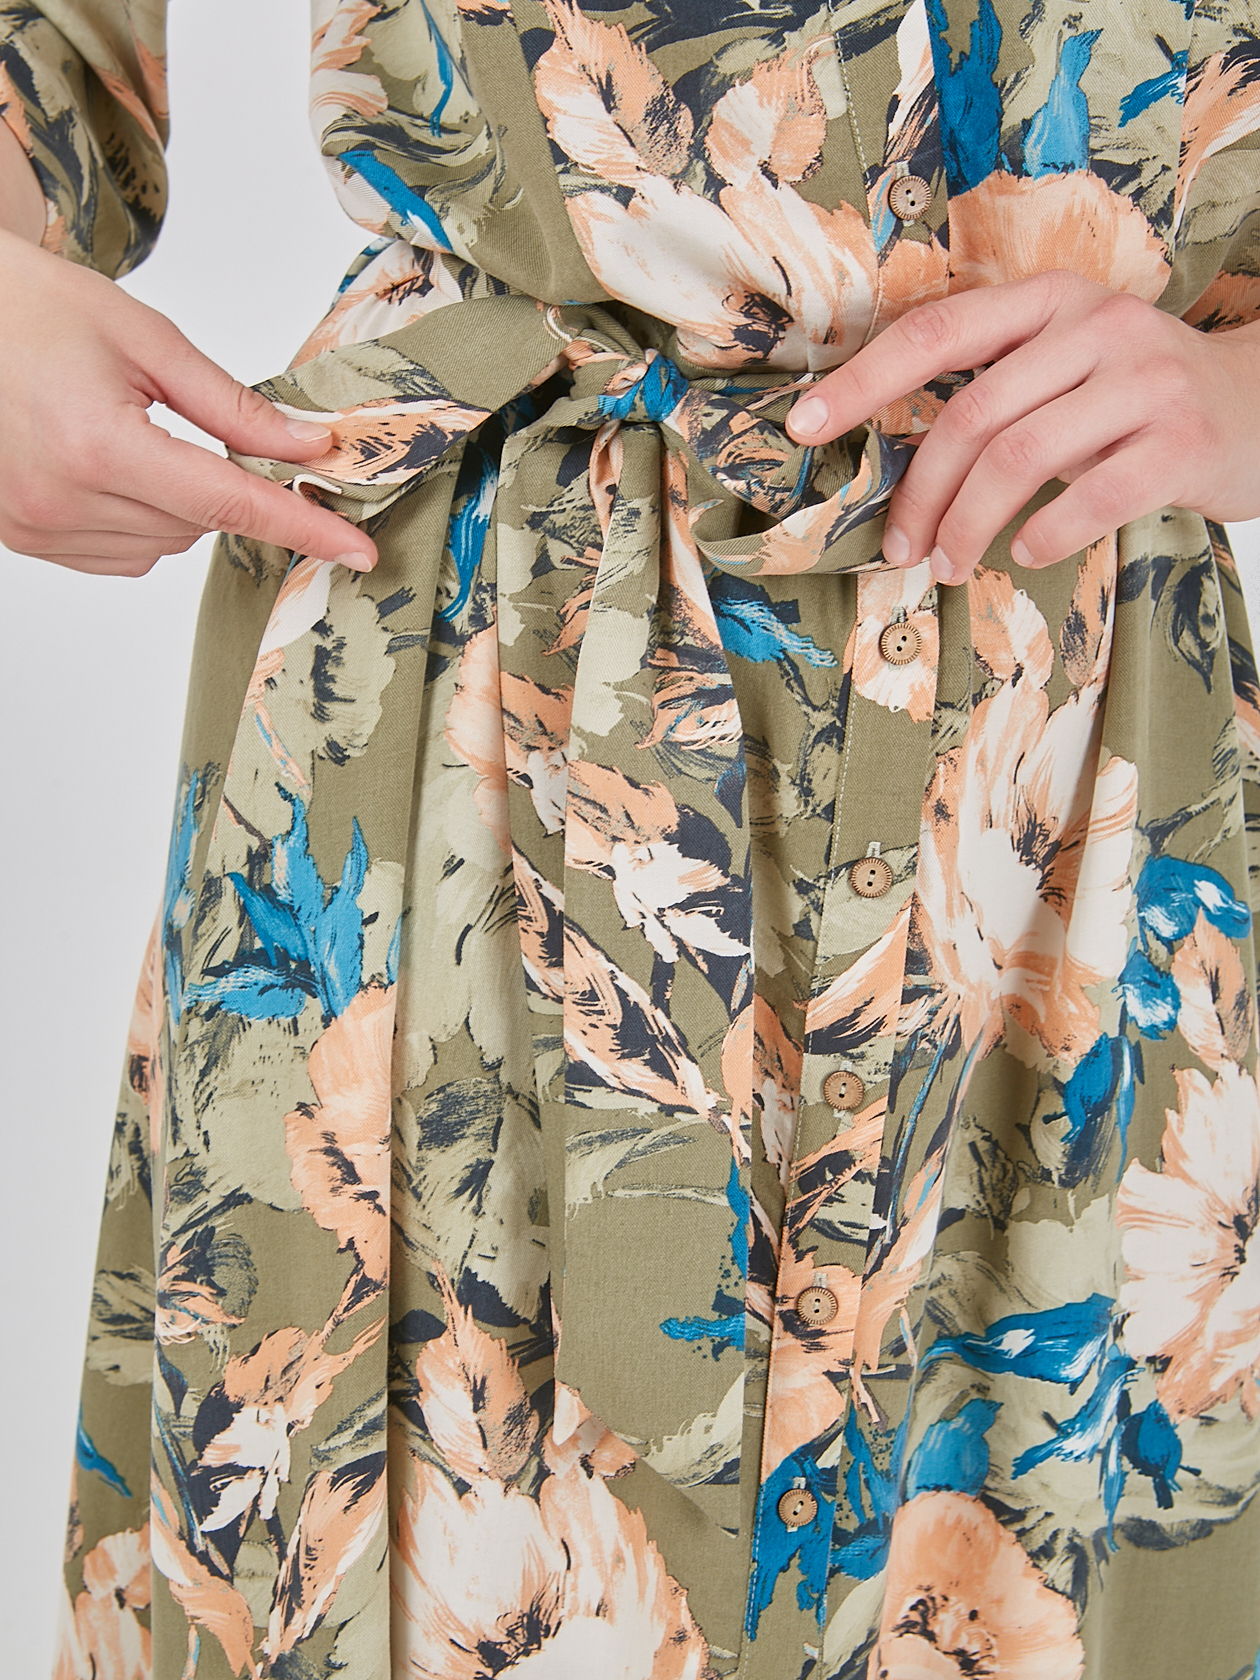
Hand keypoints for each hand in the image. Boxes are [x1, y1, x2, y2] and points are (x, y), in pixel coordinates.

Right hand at [0, 225, 376, 576]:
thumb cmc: (33, 309)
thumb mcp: (144, 340)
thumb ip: (232, 405)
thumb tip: (308, 446)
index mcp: (98, 444)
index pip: (228, 501)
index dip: (302, 526)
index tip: (357, 550)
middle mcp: (64, 499)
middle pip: (201, 522)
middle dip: (218, 480)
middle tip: (184, 421)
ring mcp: (40, 527)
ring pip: (168, 543)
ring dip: (178, 502)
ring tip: (124, 431)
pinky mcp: (26, 538)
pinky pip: (125, 554)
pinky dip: (140, 519)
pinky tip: (107, 467)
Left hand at [785, 269, 1259, 584]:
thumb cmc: (1136, 398)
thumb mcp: (1066, 367)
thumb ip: (993, 392)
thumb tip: (892, 465)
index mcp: (1049, 302)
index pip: (935, 333)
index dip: (862, 381)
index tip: (802, 427)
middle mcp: (1097, 326)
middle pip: (972, 413)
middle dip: (920, 493)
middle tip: (901, 549)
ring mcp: (1146, 381)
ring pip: (1022, 458)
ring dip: (968, 525)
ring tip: (950, 564)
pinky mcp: (1184, 442)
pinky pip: (1092, 499)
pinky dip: (1044, 535)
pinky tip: (1025, 553)